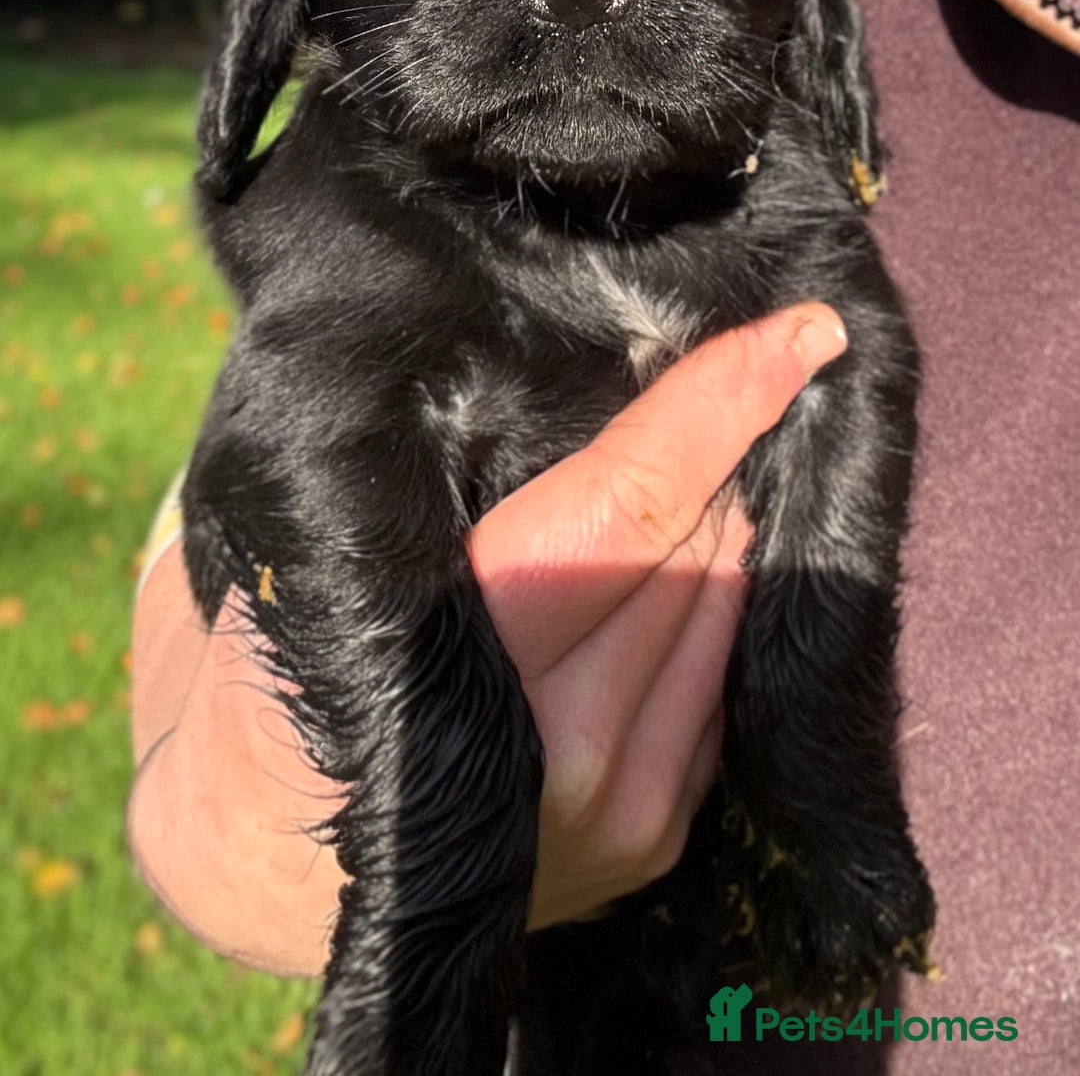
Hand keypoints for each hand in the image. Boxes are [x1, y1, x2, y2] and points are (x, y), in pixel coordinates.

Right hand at [127, 305, 845, 974]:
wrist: (277, 852)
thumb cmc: (301, 654)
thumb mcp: (360, 544)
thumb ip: (482, 477)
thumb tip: (627, 369)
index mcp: (476, 651)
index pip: (632, 498)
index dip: (719, 403)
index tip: (804, 329)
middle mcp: (564, 745)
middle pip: (695, 548)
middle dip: (713, 462)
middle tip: (698, 398)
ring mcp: (617, 808)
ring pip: (722, 610)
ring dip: (718, 531)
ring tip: (681, 481)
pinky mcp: (650, 842)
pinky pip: (720, 683)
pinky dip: (711, 611)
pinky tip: (675, 570)